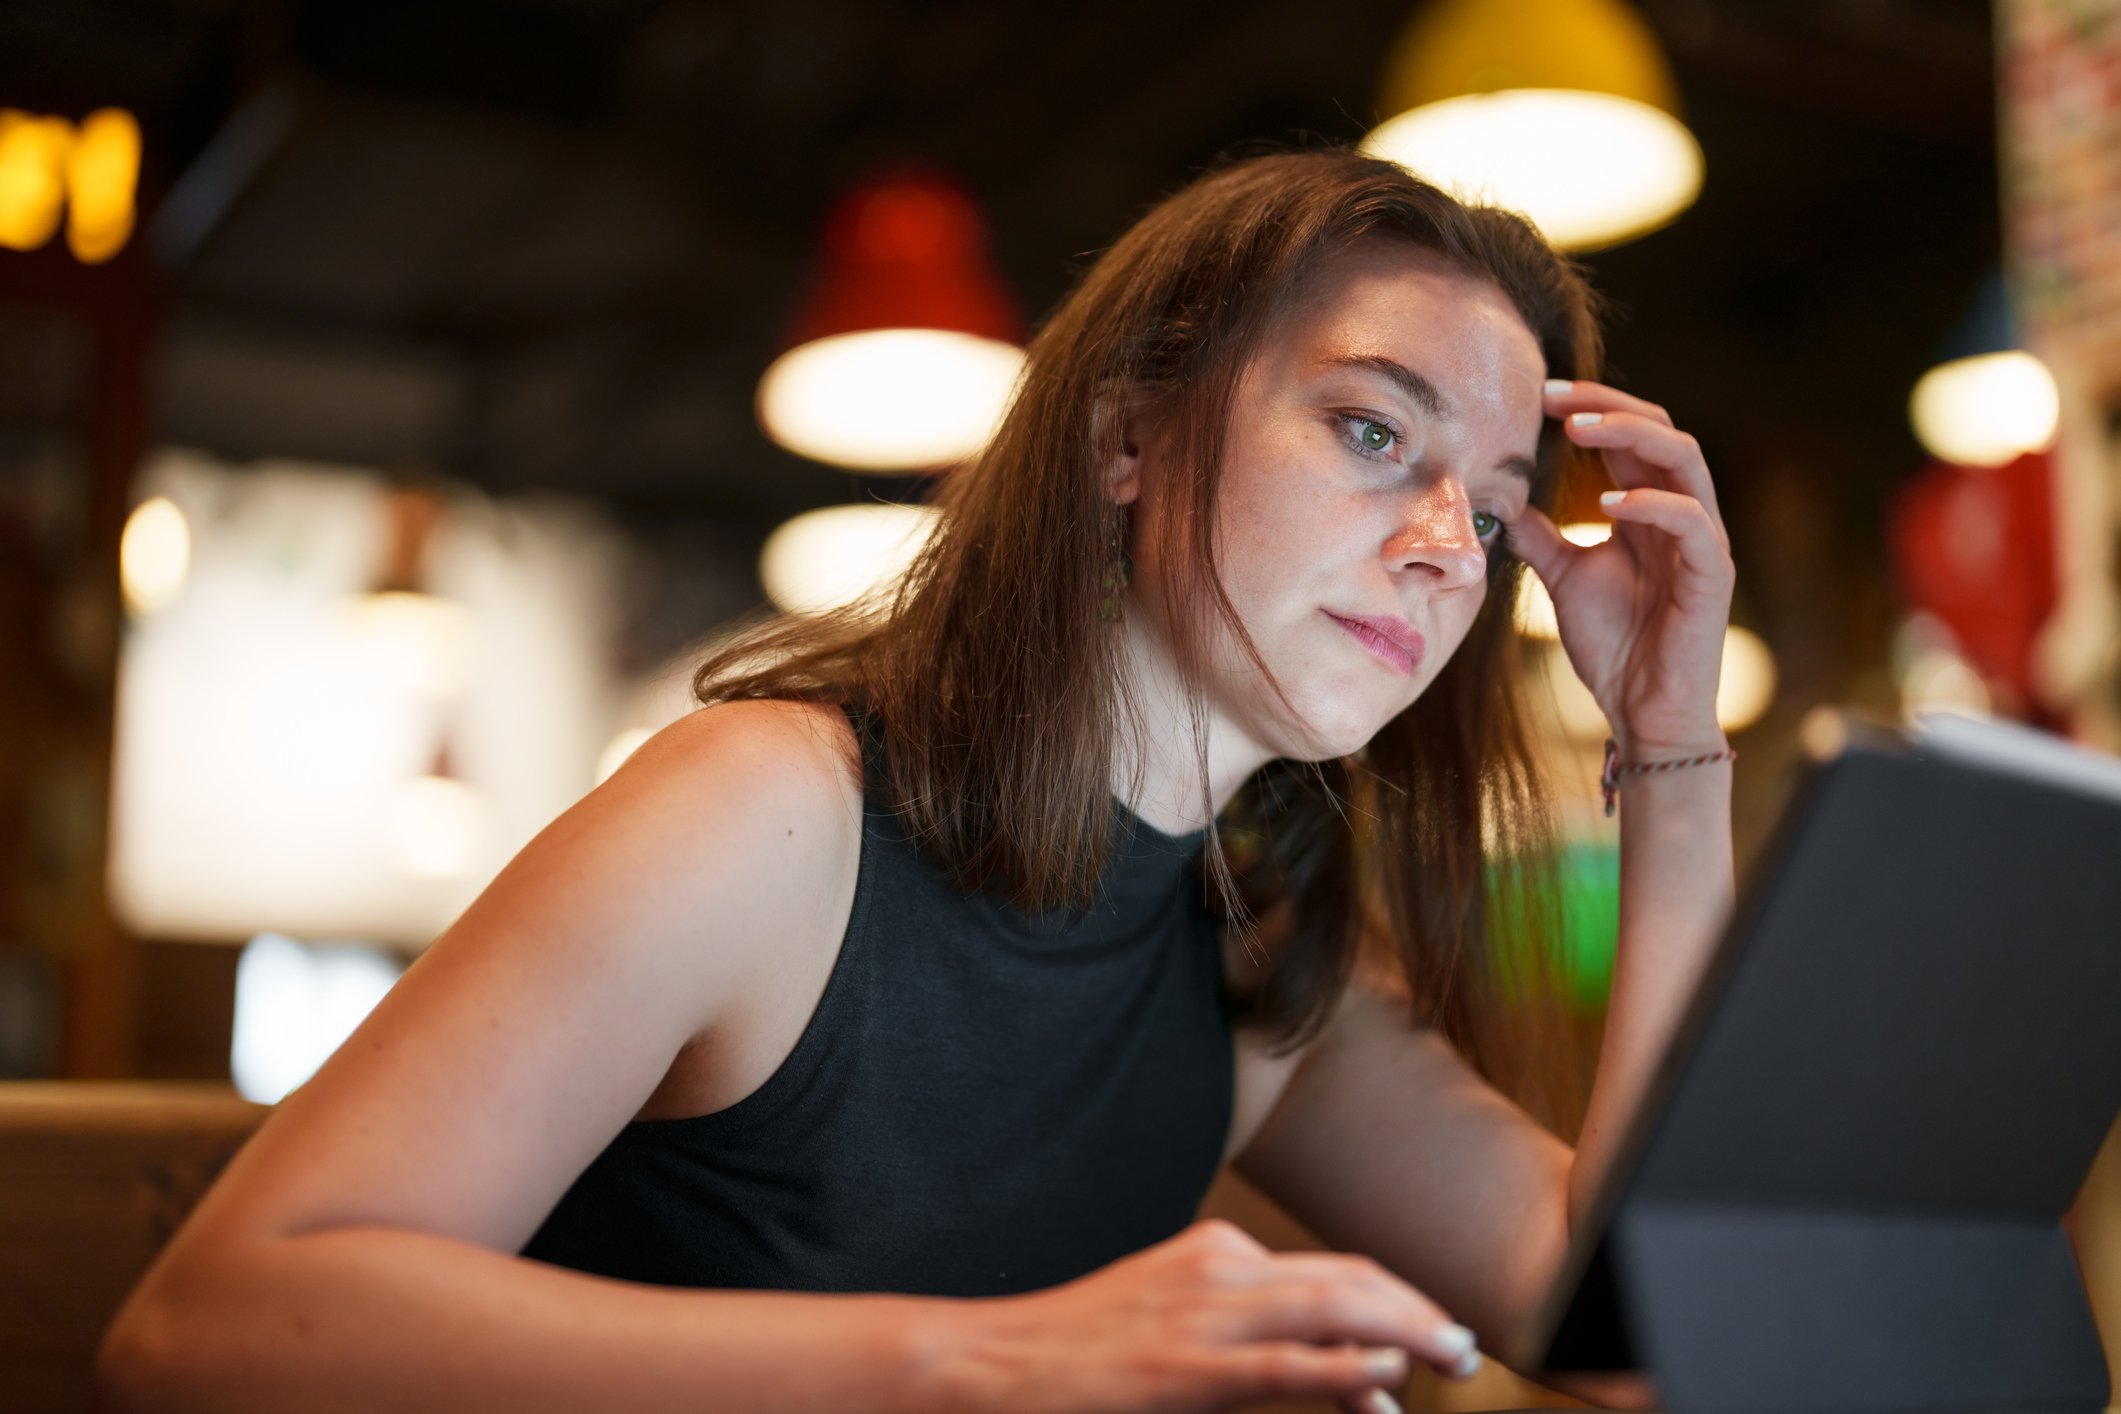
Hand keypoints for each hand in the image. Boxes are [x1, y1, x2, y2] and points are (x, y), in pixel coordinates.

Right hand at [931, 1218, 1483, 1413]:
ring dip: (1403, 1329)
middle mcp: (1219, 1268)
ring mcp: (1203, 1315)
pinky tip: (1383, 1374)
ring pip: (1328, 1307)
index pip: (1332, 1270)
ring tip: (1451, 1353)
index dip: (1396, 1298)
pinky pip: (1281, 1364)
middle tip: (1467, 1342)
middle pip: (1345, 1279)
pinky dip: (1340, 1365)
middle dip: (1416, 1307)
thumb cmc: (1082, 1355)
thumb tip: (1351, 1374)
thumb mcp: (1174, 1327)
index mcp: (1217, 1253)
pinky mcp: (1186, 1368)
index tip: (1437, 1328)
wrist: (996, 1363)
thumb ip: (1255, 1341)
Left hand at [1506, 380, 1734, 756]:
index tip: (1539, 397)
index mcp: (1650, 509)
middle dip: (1608, 405)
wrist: (1641, 711)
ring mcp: (1702, 541)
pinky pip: (1693, 522)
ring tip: (1580, 430)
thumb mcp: (1564, 578)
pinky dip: (1653, 504)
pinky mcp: (1712, 575)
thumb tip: (1504, 502)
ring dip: (1632, 435)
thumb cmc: (1614, 645)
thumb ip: (1543, 536)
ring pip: (1685, 459)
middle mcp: (1681, 513)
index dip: (1591, 409)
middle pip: (1661, 429)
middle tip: (1554, 397)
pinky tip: (1607, 505)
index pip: (1630, 436)